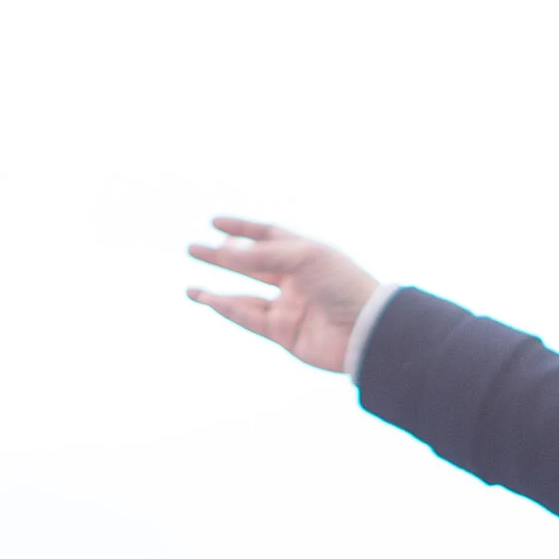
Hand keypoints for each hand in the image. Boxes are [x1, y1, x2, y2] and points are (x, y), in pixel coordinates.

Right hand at [186, 218, 378, 371]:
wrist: (367, 329)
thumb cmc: (343, 285)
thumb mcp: (303, 257)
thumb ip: (262, 255)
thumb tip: (224, 251)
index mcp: (305, 255)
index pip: (267, 236)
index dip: (241, 229)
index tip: (214, 222)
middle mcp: (296, 281)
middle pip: (250, 266)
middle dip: (221, 258)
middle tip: (193, 249)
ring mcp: (290, 309)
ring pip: (246, 298)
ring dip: (217, 293)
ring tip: (191, 290)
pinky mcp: (287, 335)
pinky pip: (252, 320)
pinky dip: (230, 311)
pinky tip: (210, 301)